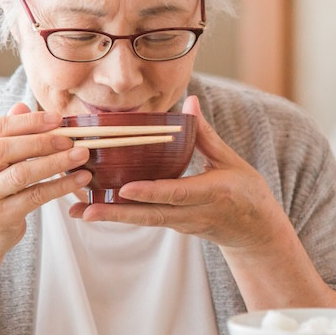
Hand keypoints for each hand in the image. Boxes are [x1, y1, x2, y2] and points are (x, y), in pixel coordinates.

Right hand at [0, 103, 91, 261]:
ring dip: (56, 162)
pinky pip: (35, 197)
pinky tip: (80, 179)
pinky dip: (60, 186)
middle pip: (5, 149)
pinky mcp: (0, 217)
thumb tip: (22, 106)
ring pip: (21, 174)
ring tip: (82, 155)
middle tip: (70, 138)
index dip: (28, 121)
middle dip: (41, 140)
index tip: (57, 118)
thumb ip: (5, 137)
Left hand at [70, 95, 291, 253]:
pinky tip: (96, 208)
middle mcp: (194, 213)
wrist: (256, 232)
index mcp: (212, 193)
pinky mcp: (175, 227)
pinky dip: (122, 214)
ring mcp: (183, 224)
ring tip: (79, 210)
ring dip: (111, 216)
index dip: (150, 192)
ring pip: (143, 221)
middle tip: (86, 208)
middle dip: (117, 213)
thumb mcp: (231, 160)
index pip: (176, 193)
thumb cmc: (247, 192)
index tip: (125, 189)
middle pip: (151, 215)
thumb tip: (190, 102)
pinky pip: (146, 220)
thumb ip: (205, 134)